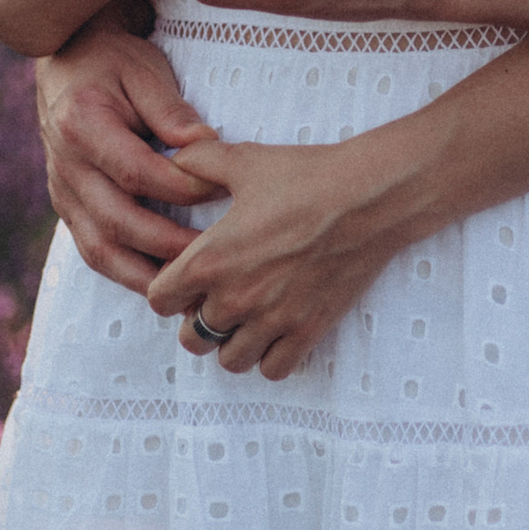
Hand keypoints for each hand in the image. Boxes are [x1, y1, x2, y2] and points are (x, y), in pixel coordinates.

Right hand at [34, 15, 213, 291]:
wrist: (68, 64)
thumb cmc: (114, 62)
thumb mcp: (145, 69)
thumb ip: (171, 109)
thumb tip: (204, 145)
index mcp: (81, 123)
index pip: (135, 171)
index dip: (181, 188)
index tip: (223, 192)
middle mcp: (65, 165)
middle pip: (117, 220)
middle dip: (169, 244)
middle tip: (214, 256)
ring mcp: (62, 193)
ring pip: (101, 250)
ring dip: (146, 275)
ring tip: (191, 287)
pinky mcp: (68, 210)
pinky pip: (95, 252)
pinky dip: (129, 274)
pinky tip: (165, 284)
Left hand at [147, 130, 417, 381]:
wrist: (368, 197)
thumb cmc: (306, 177)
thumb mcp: (243, 161)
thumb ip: (198, 161)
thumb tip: (173, 159)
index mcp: (209, 260)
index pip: (159, 301)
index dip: (169, 290)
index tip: (186, 279)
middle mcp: (235, 298)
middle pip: (191, 339)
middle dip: (198, 322)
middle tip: (217, 301)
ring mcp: (272, 320)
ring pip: (230, 361)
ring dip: (233, 343)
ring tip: (246, 320)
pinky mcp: (308, 331)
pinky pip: (274, 369)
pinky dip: (270, 357)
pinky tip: (277, 331)